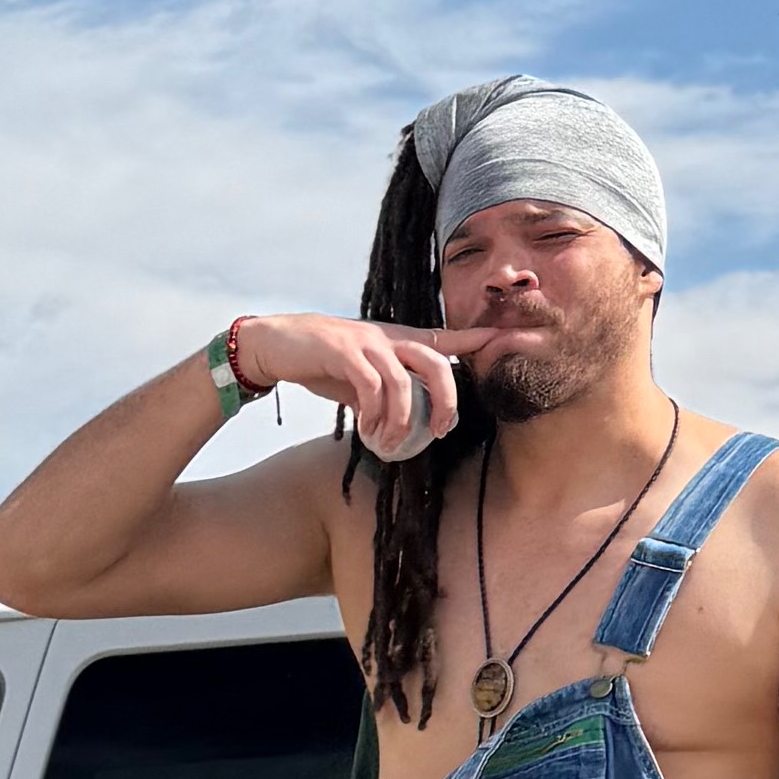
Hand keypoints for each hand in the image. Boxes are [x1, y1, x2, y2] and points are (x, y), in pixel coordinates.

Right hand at [227, 312, 471, 462]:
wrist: (274, 344)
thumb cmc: (321, 362)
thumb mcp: (361, 377)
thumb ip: (386, 392)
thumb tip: (406, 422)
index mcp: (396, 340)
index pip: (444, 337)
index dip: (475, 338)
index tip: (504, 338)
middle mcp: (387, 336)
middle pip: (436, 360)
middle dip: (446, 400)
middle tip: (441, 431)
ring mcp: (365, 342)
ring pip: (404, 380)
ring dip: (402, 419)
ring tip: (390, 442)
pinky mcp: (342, 350)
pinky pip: (371, 385)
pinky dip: (374, 413)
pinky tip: (366, 428)